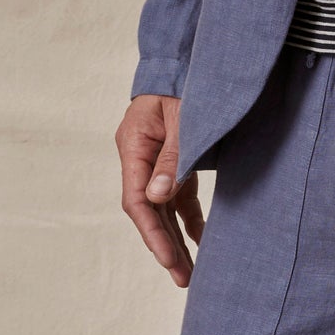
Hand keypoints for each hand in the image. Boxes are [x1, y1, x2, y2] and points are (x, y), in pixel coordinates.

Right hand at [116, 93, 204, 286]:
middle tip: (183, 278)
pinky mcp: (173, 158)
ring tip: (190, 272)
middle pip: (149, 210)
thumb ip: (173, 156)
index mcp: (133, 146)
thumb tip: (157, 200)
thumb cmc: (183, 80)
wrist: (186, 56)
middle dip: (165, 245)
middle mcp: (140, 157)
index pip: (137, 200)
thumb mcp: (182, 116)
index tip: (169, 259)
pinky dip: (189, 217)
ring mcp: (156, 159)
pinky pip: (178, 194)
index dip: (152, 233)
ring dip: (176, 237)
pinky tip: (201, 240)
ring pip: (163, 207)